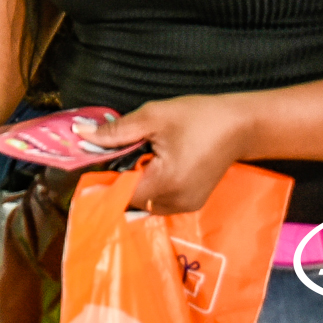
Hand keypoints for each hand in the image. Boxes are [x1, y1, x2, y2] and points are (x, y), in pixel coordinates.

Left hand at [80, 94, 250, 213]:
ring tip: (144, 153)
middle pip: (132, 199)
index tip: (96, 160)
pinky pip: (161, 199)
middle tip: (123, 150)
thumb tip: (81, 134)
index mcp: (165, 184)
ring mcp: (186, 205)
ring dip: (137, 180)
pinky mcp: (193, 201)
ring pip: (146, 201)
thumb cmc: (198, 118)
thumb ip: (115, 131)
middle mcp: (176, 203)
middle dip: (121, 176)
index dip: (105, 177)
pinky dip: (152, 183)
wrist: (241, 125)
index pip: (120, 193)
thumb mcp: (152, 118)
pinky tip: (157, 161)